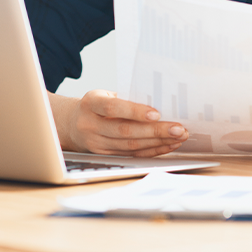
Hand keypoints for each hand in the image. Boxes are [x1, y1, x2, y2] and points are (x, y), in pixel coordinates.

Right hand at [48, 90, 186, 156]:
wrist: (72, 124)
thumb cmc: (96, 106)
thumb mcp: (104, 95)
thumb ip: (126, 98)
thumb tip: (160, 102)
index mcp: (91, 104)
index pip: (113, 108)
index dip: (135, 111)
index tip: (157, 114)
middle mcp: (90, 125)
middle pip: (125, 131)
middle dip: (155, 131)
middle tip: (178, 129)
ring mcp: (96, 143)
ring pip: (130, 146)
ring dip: (158, 142)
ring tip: (178, 137)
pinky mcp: (105, 156)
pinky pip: (132, 155)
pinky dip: (152, 151)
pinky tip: (167, 146)